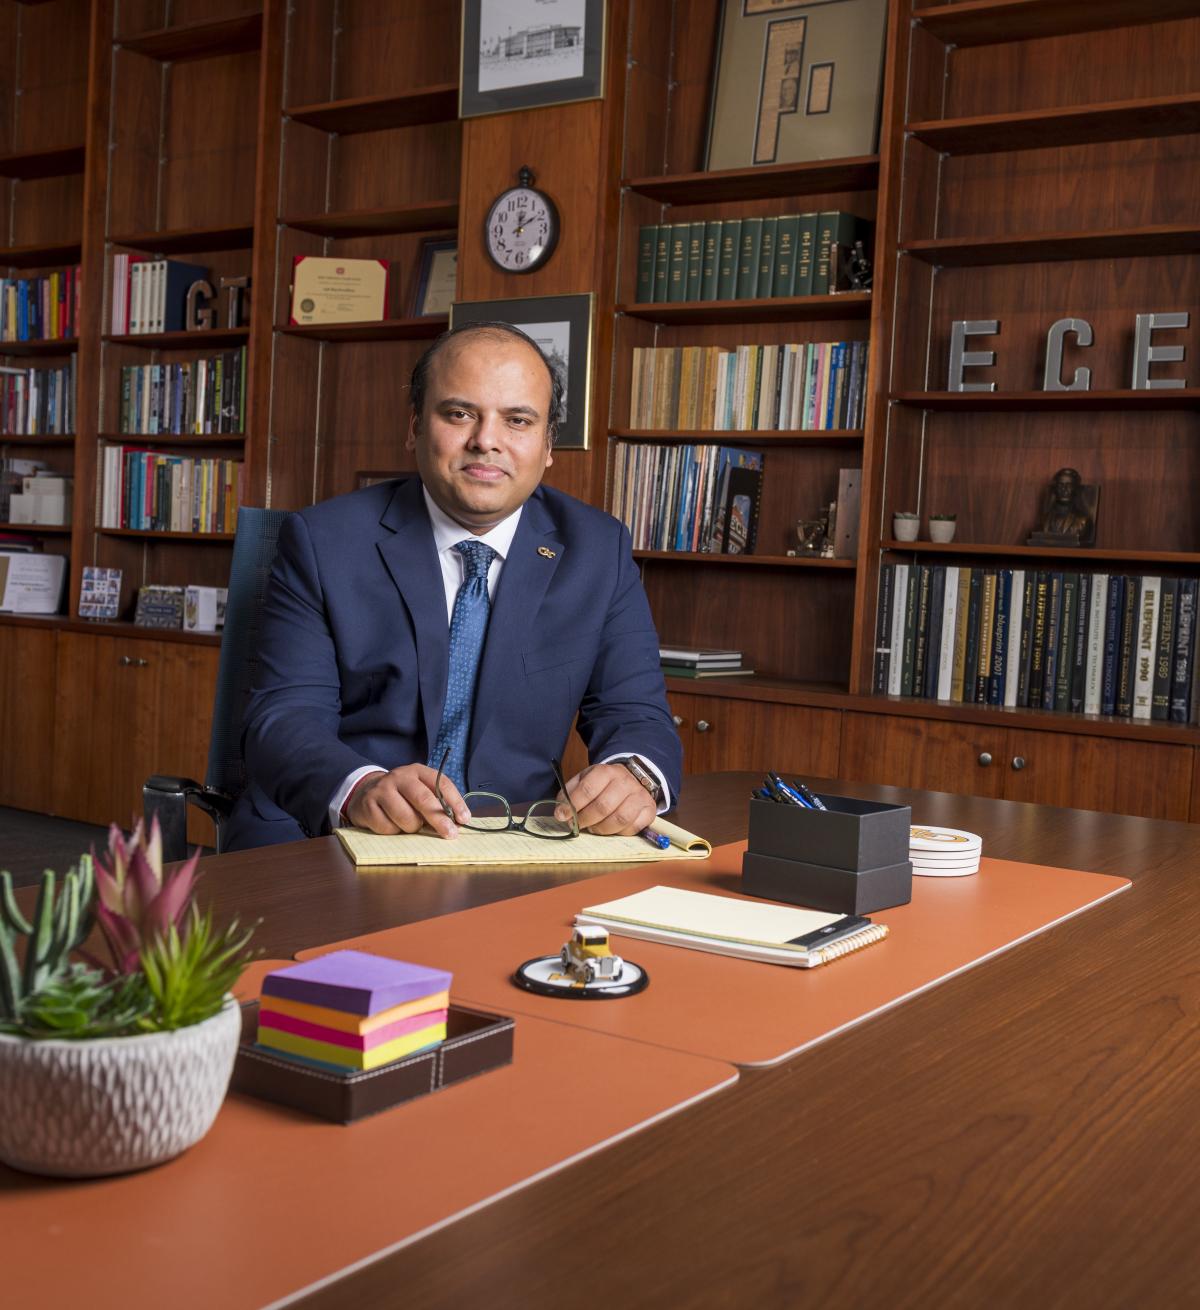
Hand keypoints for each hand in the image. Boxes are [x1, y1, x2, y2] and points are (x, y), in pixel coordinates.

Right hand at [345, 765, 470, 838]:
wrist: (365, 793)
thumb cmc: (401, 796)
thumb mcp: (420, 792)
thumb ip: (437, 803)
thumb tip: (457, 823)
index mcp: (418, 771)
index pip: (441, 783)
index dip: (455, 802)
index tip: (464, 819)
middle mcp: (399, 777)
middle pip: (423, 799)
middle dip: (439, 819)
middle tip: (450, 834)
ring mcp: (381, 790)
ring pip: (406, 818)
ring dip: (412, 828)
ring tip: (410, 824)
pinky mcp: (367, 806)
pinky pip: (388, 828)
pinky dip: (394, 832)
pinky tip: (392, 824)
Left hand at [558, 763, 655, 835]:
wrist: (632, 779)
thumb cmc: (604, 784)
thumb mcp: (585, 780)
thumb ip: (569, 793)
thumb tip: (560, 812)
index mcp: (606, 771)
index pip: (587, 789)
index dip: (572, 805)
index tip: (562, 816)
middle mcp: (625, 782)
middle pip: (603, 806)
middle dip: (585, 820)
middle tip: (578, 825)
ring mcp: (639, 796)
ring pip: (620, 819)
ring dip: (601, 829)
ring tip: (593, 828)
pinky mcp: (649, 810)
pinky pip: (633, 828)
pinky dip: (619, 832)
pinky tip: (611, 828)